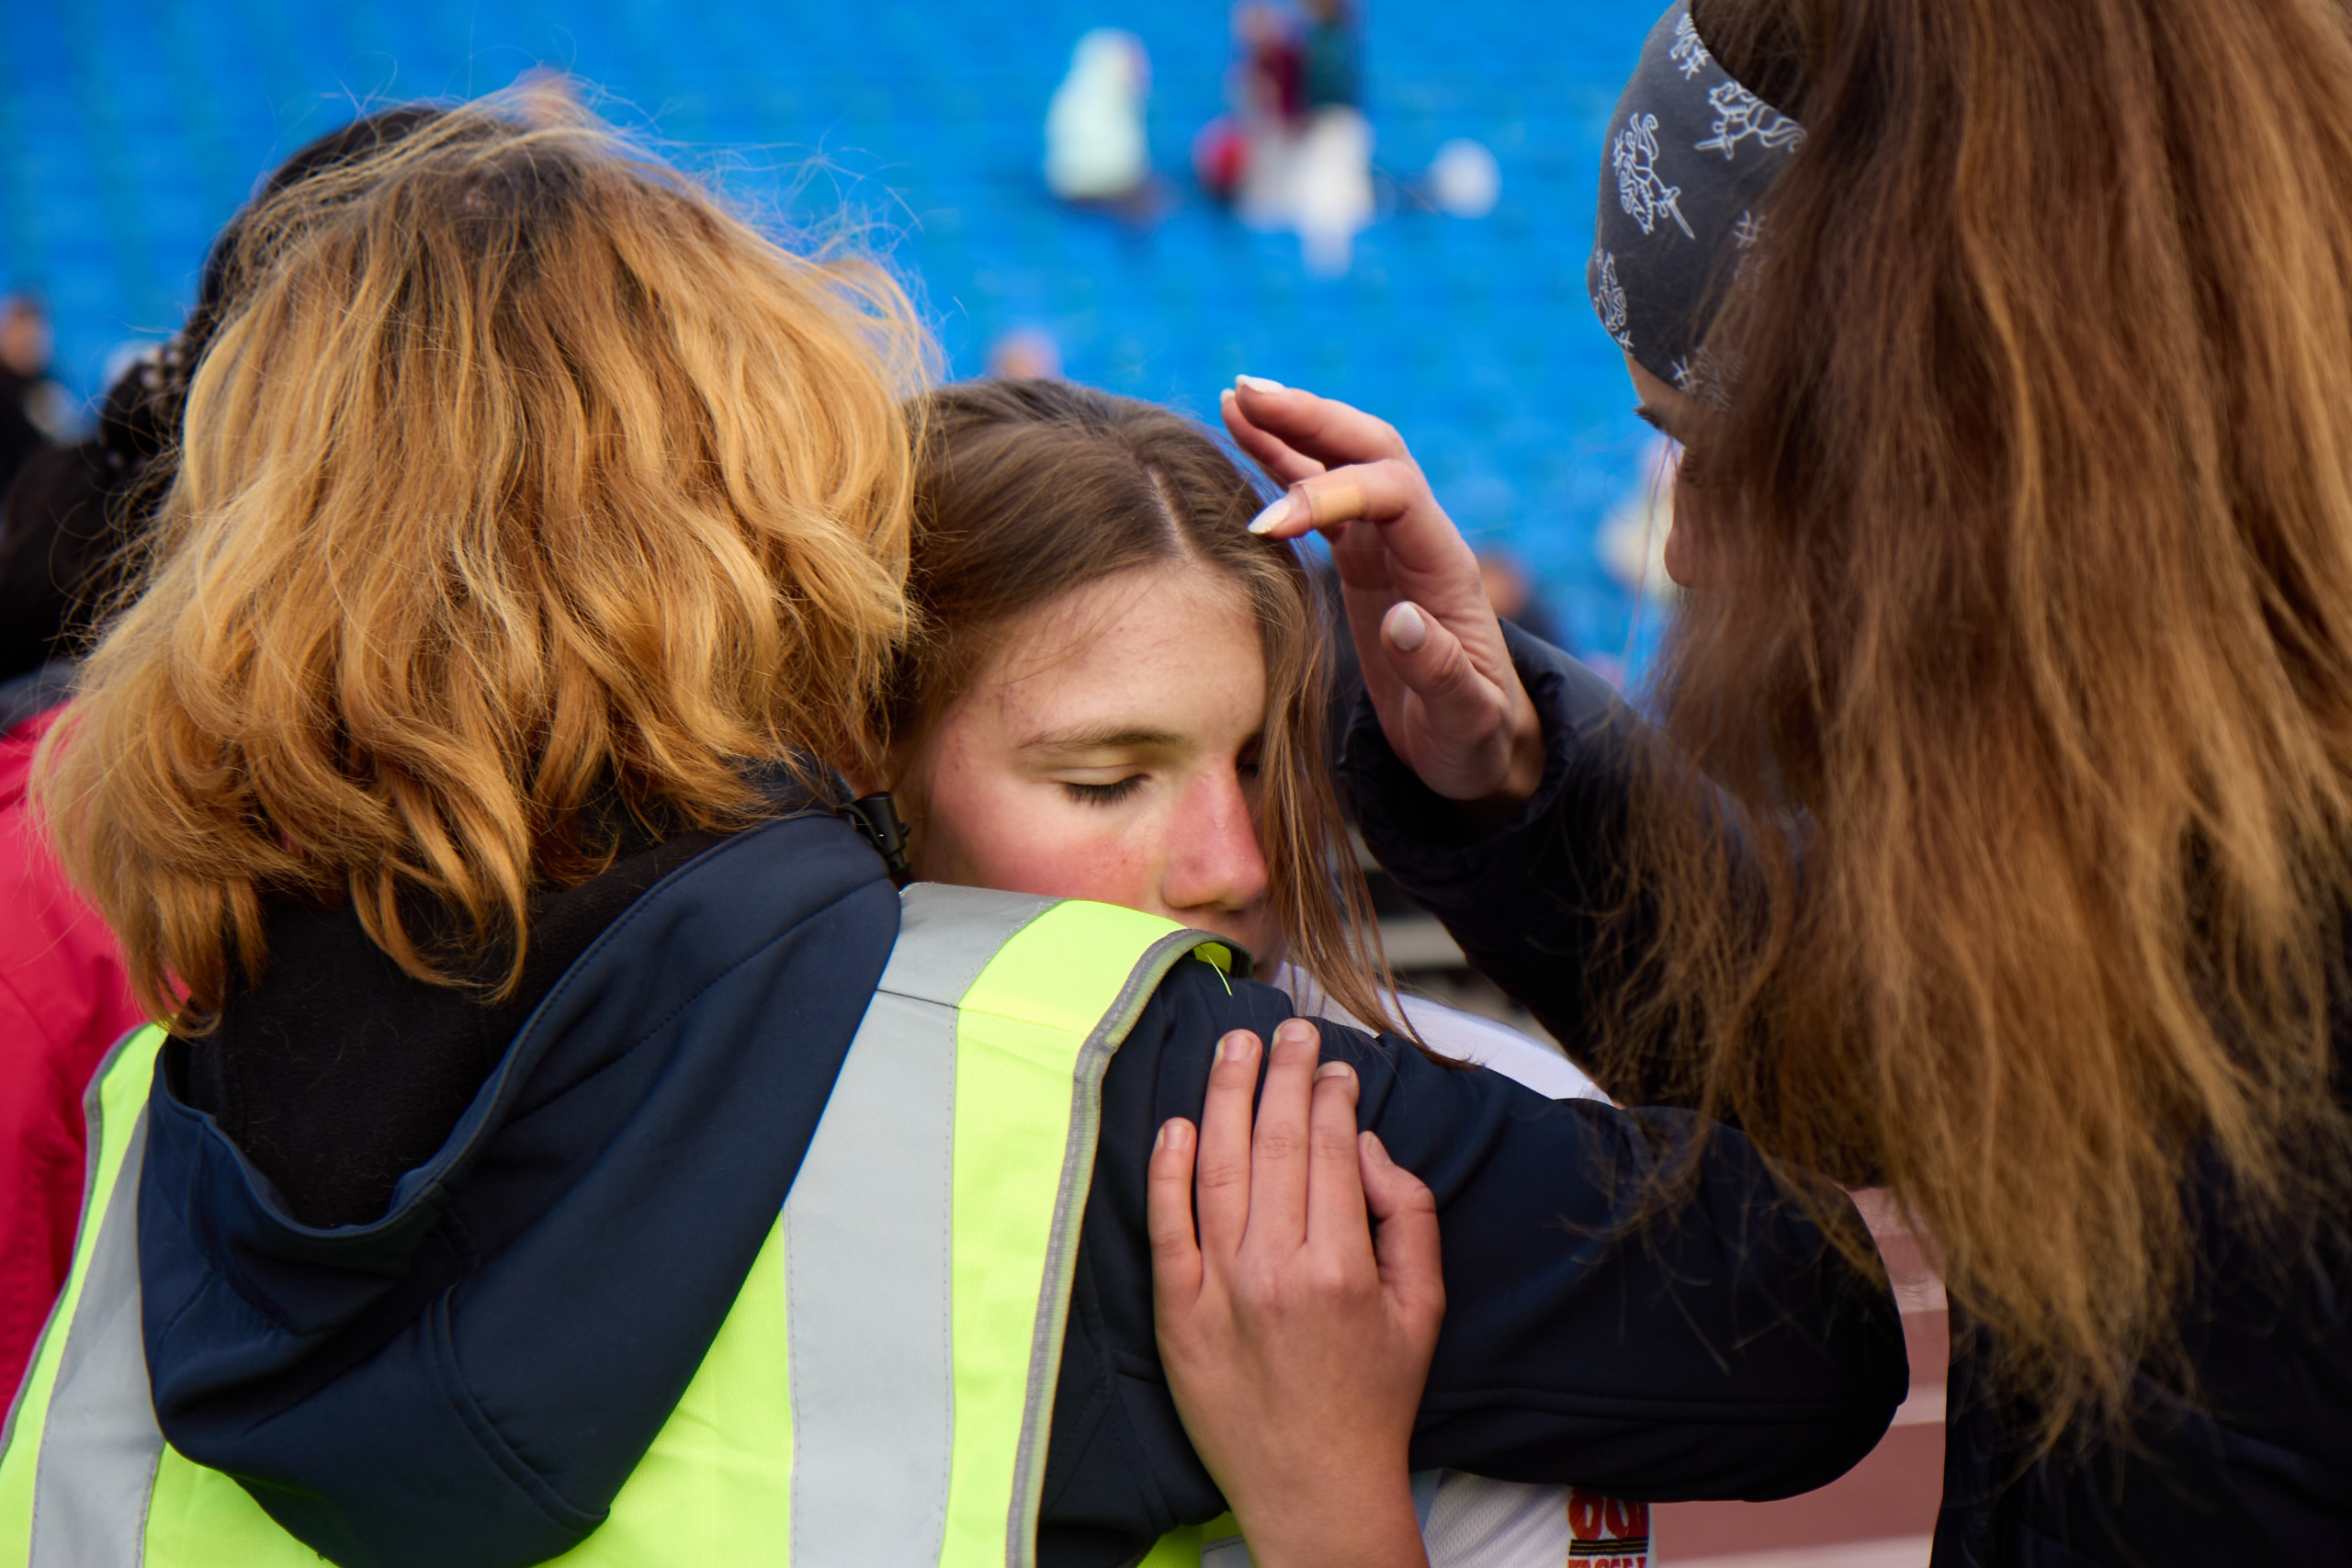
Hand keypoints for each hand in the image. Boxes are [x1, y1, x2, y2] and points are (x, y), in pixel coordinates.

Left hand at [1149, 1018, 1443, 1567]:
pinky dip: (1168, 1168)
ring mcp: (1217, 1290)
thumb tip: (1366, 1145)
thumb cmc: (1374, 1398)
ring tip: (1234, 1048)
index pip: (1328, 1149)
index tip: (1333, 1064)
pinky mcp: (1174, 1313)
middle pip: (1273, 1143)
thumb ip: (1409, 1217)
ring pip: (1216, 1167)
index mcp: (1341, 1268)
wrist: (1314, 1489)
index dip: (1330, 1094)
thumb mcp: (1423, 1309)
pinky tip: (1178, 1123)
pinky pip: (1166, 1224)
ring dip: (1225, 1096)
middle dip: (1283, 1074)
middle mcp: (1276, 1271)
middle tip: (1287, 1029)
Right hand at [1222, 378, 1543, 811]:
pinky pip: (1323, 493)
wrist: (1478, 742)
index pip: (1392, 493)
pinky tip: (1243, 435)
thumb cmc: (1471, 736)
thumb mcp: (1463, 719)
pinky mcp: (1364, 557)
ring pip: (1343, 459)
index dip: (1330, 494)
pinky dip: (1283, 462)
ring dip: (1291, 425)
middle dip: (1311, 418)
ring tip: (1232, 397)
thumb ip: (1439, 672)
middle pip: (1371, 449)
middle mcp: (1419, 539)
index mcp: (1445, 567)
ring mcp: (1390, 543)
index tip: (1266, 527)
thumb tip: (1401, 622)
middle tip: (1245, 395)